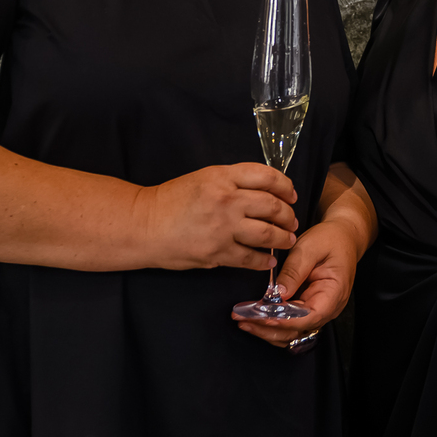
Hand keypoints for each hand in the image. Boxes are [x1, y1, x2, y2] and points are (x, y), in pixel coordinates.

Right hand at [136, 163, 296, 271]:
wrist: (145, 225)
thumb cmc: (171, 200)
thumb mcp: (203, 179)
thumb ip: (232, 182)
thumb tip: (263, 192)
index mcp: (223, 177)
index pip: (266, 176)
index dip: (285, 185)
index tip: (291, 194)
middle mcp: (227, 200)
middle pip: (272, 206)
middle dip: (288, 215)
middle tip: (292, 220)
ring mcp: (223, 228)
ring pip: (267, 234)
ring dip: (283, 238)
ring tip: (288, 240)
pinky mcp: (217, 252)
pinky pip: (250, 258)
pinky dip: (263, 260)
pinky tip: (268, 260)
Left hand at [234, 216, 359, 347]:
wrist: (342, 237)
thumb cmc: (330, 240)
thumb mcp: (310, 248)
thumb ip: (294, 271)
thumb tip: (279, 293)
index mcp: (333, 294)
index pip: (310, 317)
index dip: (285, 321)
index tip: (263, 318)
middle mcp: (327, 308)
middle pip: (298, 329)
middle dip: (269, 328)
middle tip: (244, 320)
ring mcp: (317, 311)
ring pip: (292, 332)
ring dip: (268, 330)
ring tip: (244, 322)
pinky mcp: (307, 308)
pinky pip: (290, 323)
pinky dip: (272, 324)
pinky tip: (255, 318)